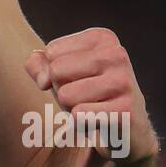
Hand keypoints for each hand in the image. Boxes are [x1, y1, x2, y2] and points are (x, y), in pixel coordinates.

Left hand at [24, 28, 157, 161]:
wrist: (127, 128)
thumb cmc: (88, 93)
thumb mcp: (61, 72)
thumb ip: (38, 65)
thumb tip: (43, 79)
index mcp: (102, 38)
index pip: (52, 51)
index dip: (55, 72)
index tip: (78, 79)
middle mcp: (116, 54)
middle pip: (56, 70)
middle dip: (61, 89)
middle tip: (84, 97)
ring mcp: (123, 82)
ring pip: (65, 95)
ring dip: (70, 108)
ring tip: (91, 108)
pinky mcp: (125, 110)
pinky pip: (78, 116)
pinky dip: (80, 124)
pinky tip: (97, 122)